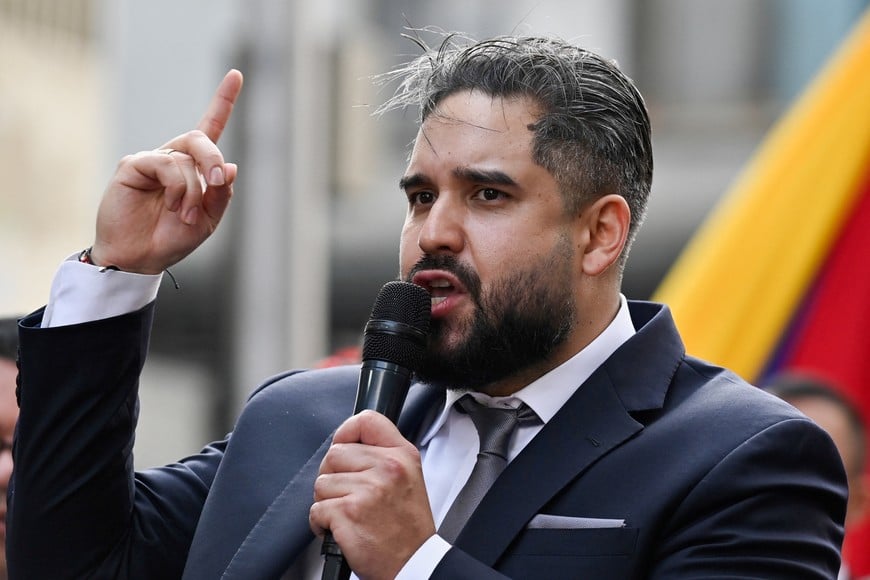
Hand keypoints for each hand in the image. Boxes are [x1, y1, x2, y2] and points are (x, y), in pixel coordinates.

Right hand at [89, 69, 243, 272]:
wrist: (140, 258)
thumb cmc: (171, 238)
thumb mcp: (208, 220)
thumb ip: (221, 194)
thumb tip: (232, 167)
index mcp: (194, 168)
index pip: (211, 127)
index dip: (223, 101)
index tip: (236, 74)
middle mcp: (173, 158)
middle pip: (201, 139)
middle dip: (214, 160)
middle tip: (218, 182)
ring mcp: (152, 160)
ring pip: (186, 157)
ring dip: (194, 189)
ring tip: (186, 214)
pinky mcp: (133, 166)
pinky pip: (166, 164)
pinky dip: (178, 187)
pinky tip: (172, 205)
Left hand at [310, 410, 435, 579]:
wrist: (413, 563)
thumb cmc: (408, 527)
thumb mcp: (410, 477)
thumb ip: (383, 454)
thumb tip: (347, 441)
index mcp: (401, 456)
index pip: (366, 420)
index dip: (346, 431)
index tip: (343, 445)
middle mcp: (386, 468)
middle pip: (335, 453)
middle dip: (333, 476)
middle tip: (348, 495)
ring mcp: (367, 490)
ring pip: (322, 483)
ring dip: (327, 502)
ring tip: (348, 514)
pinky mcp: (348, 513)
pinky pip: (316, 509)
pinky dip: (321, 524)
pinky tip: (341, 529)